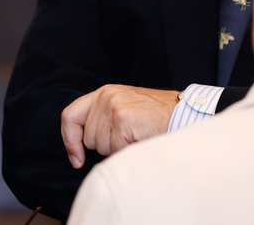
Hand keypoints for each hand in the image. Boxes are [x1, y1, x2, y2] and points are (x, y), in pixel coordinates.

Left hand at [60, 85, 178, 167]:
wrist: (184, 114)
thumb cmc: (156, 117)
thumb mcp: (124, 109)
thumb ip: (102, 118)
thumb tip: (79, 147)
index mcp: (103, 93)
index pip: (70, 116)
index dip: (69, 140)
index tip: (76, 160)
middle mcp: (104, 96)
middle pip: (87, 138)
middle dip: (105, 146)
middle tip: (129, 137)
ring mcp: (113, 107)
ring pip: (100, 146)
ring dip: (117, 149)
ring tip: (137, 136)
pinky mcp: (122, 119)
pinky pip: (114, 149)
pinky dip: (127, 151)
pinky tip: (141, 139)